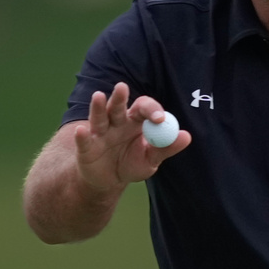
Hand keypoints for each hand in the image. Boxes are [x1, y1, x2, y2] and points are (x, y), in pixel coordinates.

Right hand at [73, 82, 191, 193]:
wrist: (109, 182)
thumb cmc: (131, 164)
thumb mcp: (151, 159)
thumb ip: (166, 147)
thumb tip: (186, 136)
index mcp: (135, 121)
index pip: (143, 108)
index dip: (151, 110)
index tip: (159, 119)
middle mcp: (116, 122)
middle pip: (118, 106)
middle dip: (119, 97)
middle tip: (122, 87)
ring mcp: (99, 133)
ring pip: (99, 117)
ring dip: (98, 107)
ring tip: (99, 96)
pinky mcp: (86, 147)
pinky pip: (84, 140)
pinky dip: (82, 136)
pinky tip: (82, 130)